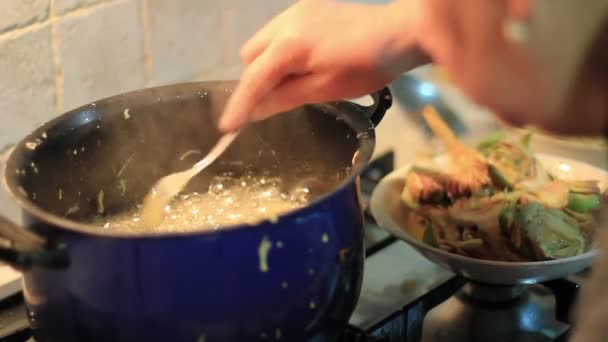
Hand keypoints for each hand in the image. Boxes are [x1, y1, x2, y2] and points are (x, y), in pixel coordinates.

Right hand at [219, 0, 425, 131]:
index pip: (253, 80)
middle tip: (277, 98)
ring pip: (262, 42)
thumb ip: (284, 98)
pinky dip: (282, 50)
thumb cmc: (366, 66)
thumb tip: (253, 110)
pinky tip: (306, 61)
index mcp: (289, 46)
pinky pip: (279, 32)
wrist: (400, 31)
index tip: (226, 128)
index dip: (240, 105)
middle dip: (255, 79)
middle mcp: (284, 23)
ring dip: (267, 64)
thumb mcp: (326, 89)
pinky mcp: (307, 7)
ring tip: (295, 79)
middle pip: (250, 56)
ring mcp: (295, 11)